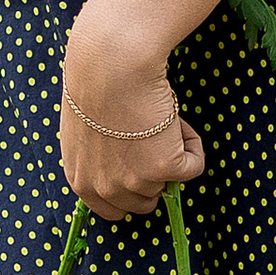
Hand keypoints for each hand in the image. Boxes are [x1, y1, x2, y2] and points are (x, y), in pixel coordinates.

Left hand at [62, 0, 205, 223]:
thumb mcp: (87, 131)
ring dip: (172, 152)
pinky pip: (194, 167)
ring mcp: (135, 182)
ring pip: (169, 181)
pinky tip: (176, 120)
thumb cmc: (96, 82)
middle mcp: (105, 188)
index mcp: (81, 180)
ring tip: (159, 117)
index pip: (111, 211)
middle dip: (154, 175)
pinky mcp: (164, 170)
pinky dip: (193, 145)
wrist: (111, 64)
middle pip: (145, 203)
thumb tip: (133, 159)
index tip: (142, 169)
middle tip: (153, 138)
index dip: (131, 191)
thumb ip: (101, 156)